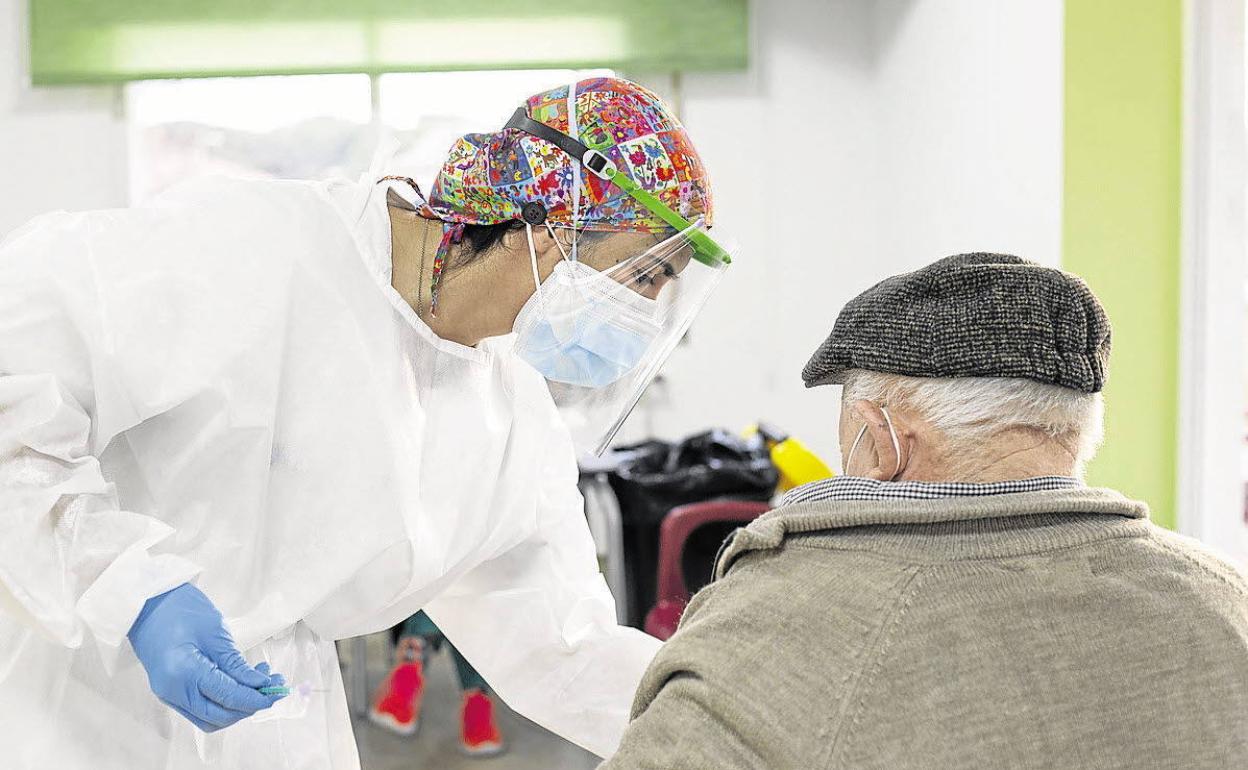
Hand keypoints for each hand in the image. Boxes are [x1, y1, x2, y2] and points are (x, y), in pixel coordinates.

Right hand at [127, 583, 284, 731]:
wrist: (148, 603)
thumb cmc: (180, 609)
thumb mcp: (215, 633)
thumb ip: (236, 664)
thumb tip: (261, 685)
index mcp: (183, 673)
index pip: (227, 697)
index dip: (257, 698)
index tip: (279, 692)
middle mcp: (173, 691)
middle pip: (219, 716)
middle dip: (249, 706)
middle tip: (274, 688)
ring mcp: (169, 694)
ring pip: (210, 718)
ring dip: (237, 706)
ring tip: (260, 683)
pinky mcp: (172, 691)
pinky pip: (201, 708)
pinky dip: (223, 702)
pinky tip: (241, 683)